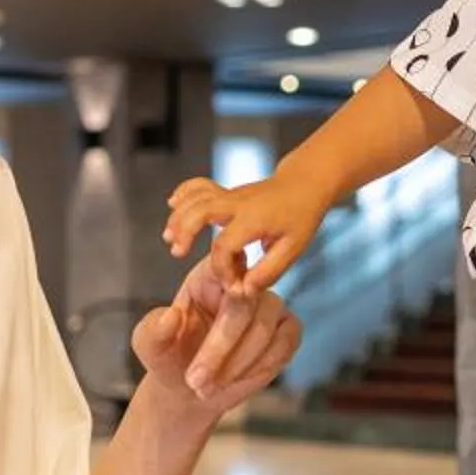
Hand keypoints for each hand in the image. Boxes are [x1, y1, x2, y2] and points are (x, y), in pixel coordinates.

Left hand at [131, 245, 300, 413]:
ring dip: (237, 365)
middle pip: (245, 305)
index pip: (227, 265)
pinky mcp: (288, 330)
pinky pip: (284, 345)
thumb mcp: (149, 346)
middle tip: (195, 381)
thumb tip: (170, 315)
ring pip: (265, 329)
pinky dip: (260, 368)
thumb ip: (154, 330)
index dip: (229, 280)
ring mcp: (270, 306)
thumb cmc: (169, 358)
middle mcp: (245, 283)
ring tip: (207, 388)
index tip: (226, 301)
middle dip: (221, 348)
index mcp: (209, 275)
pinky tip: (235, 381)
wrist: (189, 390)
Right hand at [164, 169, 333, 293]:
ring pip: (195, 198)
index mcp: (254, 219)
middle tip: (177, 253)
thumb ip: (268, 271)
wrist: (305, 184)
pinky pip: (199, 185)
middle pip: (200, 211)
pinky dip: (184, 192)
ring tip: (170, 239)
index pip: (225, 245)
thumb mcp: (293, 249)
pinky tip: (172, 204)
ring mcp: (230, 195)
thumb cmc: (300, 217)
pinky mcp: (226, 192)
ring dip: (178, 216)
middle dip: (185, 232)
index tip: (233, 285)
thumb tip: (244, 290)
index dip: (223, 270)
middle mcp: (237, 203)